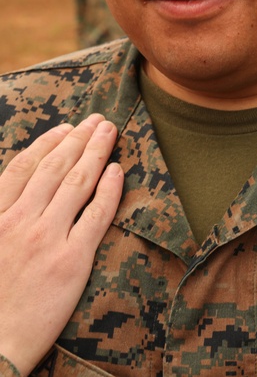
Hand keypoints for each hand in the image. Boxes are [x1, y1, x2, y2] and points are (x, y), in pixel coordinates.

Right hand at [0, 114, 122, 374]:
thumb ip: (1, 214)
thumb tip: (19, 198)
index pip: (22, 168)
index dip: (46, 144)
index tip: (64, 128)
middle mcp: (19, 223)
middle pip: (54, 168)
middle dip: (78, 139)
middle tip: (97, 120)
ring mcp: (46, 240)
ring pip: (76, 183)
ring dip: (96, 152)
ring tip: (110, 132)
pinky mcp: (71, 260)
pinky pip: (96, 215)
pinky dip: (109, 190)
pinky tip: (119, 171)